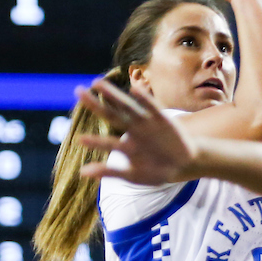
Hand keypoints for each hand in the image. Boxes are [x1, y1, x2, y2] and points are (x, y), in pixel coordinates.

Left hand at [76, 78, 197, 185]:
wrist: (184, 165)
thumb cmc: (156, 171)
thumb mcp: (131, 176)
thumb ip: (108, 172)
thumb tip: (81, 172)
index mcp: (126, 141)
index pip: (104, 133)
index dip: (92, 132)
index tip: (77, 131)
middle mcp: (134, 128)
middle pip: (111, 114)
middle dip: (95, 103)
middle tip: (78, 91)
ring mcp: (148, 123)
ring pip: (128, 107)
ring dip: (113, 96)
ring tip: (97, 84)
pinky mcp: (163, 120)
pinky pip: (152, 108)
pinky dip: (144, 99)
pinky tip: (134, 90)